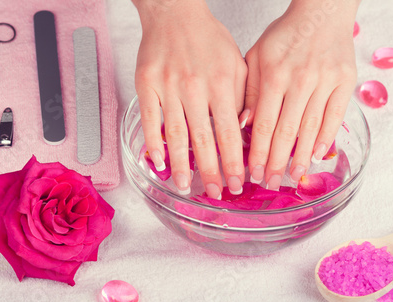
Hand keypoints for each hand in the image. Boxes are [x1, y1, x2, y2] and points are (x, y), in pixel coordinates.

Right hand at [133, 0, 246, 197]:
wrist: (174, 14)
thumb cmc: (208, 39)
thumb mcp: (238, 63)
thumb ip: (244, 97)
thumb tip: (246, 132)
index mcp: (222, 83)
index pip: (230, 132)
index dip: (234, 162)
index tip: (238, 183)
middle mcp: (195, 87)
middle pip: (204, 140)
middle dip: (212, 172)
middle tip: (217, 194)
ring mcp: (168, 87)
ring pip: (175, 135)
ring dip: (182, 165)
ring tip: (187, 187)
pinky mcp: (146, 85)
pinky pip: (149, 120)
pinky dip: (153, 144)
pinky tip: (158, 163)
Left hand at [242, 0, 358, 189]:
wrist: (321, 13)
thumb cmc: (284, 36)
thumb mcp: (256, 57)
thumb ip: (249, 91)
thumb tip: (243, 125)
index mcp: (274, 75)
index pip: (265, 124)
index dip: (259, 152)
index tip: (254, 173)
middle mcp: (300, 80)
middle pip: (287, 131)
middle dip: (277, 162)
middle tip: (271, 184)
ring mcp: (325, 81)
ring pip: (311, 128)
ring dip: (301, 157)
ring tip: (294, 178)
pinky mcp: (345, 82)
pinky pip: (335, 116)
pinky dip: (326, 138)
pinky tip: (317, 155)